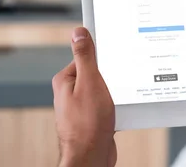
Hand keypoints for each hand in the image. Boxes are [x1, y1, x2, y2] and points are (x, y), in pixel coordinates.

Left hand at [52, 27, 115, 166]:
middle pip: (96, 73)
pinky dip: (116, 106)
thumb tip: (78, 32)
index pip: (85, 57)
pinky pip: (107, 105)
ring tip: (117, 100)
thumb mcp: (89, 82)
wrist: (91, 158)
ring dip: (114, 93)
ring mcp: (81, 107)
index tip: (113, 55)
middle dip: (110, 76)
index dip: (101, 56)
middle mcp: (70, 93)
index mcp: (65, 80)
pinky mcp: (92, 119)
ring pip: (104, 90)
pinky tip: (120, 110)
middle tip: (117, 82)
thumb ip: (85, 57)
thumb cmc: (87, 125)